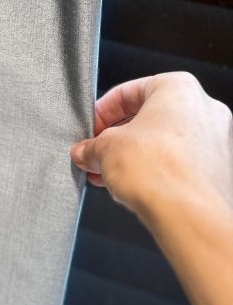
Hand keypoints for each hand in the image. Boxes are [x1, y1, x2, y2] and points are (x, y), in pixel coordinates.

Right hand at [70, 72, 232, 223]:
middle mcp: (204, 109)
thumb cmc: (159, 172)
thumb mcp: (106, 149)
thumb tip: (86, 152)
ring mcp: (216, 141)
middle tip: (97, 152)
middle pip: (149, 117)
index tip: (91, 128)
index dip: (102, 111)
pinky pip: (180, 163)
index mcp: (179, 88)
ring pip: (165, 142)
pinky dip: (156, 170)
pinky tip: (132, 186)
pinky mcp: (219, 170)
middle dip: (117, 138)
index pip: (129, 91)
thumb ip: (92, 146)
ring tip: (108, 174)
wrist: (189, 215)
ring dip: (134, 156)